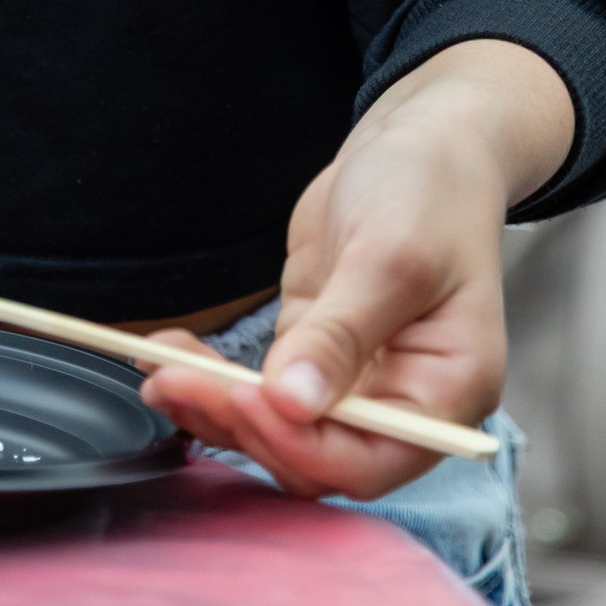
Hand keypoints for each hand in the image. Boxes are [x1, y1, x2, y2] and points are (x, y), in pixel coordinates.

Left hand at [139, 40, 573, 498]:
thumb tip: (293, 401)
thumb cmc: (427, 193)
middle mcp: (403, 404)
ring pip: (280, 428)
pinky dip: (217, 380)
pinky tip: (172, 356)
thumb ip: (343, 334)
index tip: (241, 397)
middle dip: (244, 423)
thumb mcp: (390, 257)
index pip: (368, 461)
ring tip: (158, 374)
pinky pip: (263, 389)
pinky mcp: (313, 351)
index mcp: (446, 394)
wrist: (418, 144)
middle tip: (174, 381)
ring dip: (218, 408)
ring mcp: (355, 381)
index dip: (300, 443)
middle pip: (316, 455)